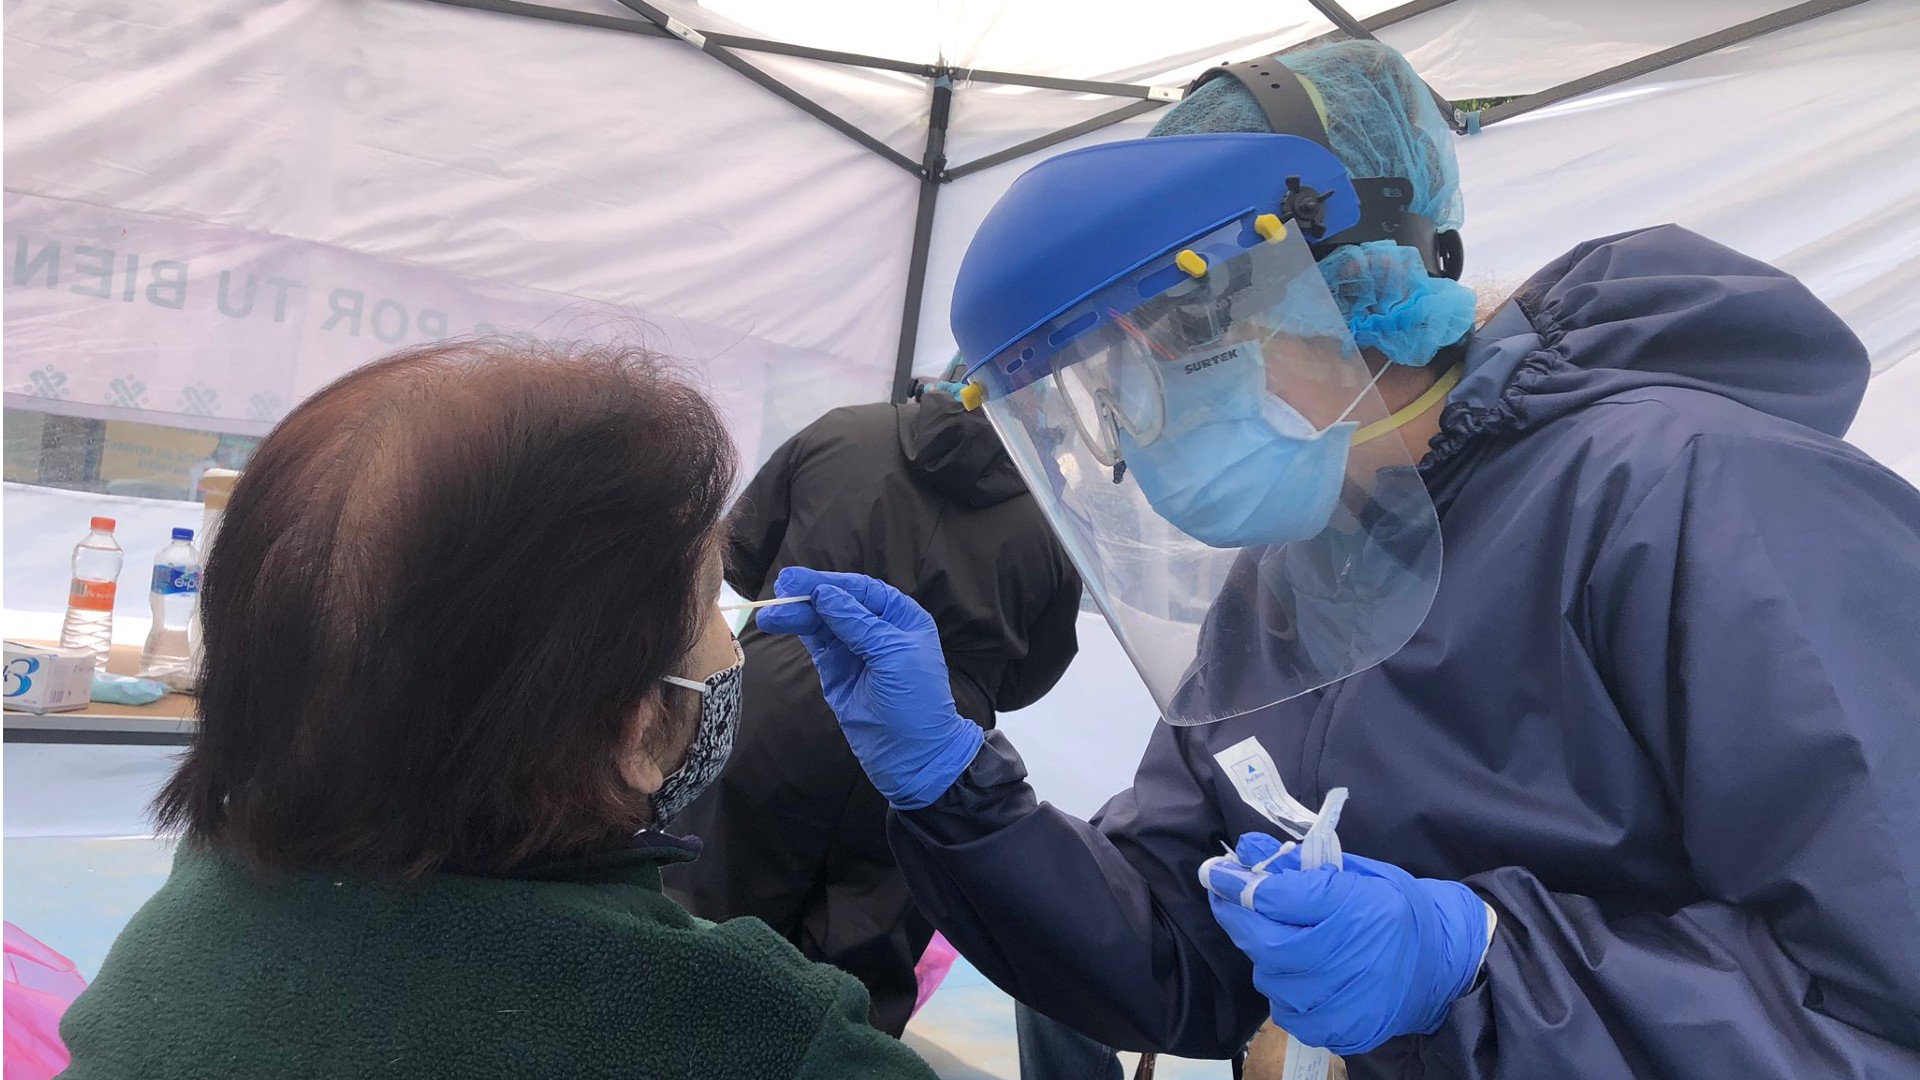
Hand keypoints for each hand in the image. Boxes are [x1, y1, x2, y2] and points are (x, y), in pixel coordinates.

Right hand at [757, 568, 982, 809]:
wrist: (913, 757)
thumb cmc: (915, 702)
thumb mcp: (892, 655)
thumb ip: (858, 624)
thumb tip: (826, 594)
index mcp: (900, 618)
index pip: (861, 590)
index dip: (831, 583)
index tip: (799, 581)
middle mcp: (877, 630)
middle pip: (838, 603)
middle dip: (808, 597)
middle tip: (779, 589)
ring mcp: (855, 651)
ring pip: (822, 624)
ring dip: (797, 616)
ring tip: (770, 615)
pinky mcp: (837, 672)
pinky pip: (817, 644)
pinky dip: (800, 633)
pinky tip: (781, 622)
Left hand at [1200, 833, 1488, 1055]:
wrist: (1443, 964)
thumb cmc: (1396, 909)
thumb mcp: (1356, 872)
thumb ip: (1300, 864)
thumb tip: (1247, 850)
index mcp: (1354, 906)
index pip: (1276, 897)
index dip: (1237, 883)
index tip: (1215, 872)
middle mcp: (1349, 956)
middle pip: (1267, 943)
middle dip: (1237, 919)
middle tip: (1226, 900)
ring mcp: (1346, 1000)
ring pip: (1271, 979)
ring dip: (1263, 956)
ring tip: (1278, 938)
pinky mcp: (1343, 1030)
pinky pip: (1288, 1013)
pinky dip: (1283, 991)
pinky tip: (1299, 974)